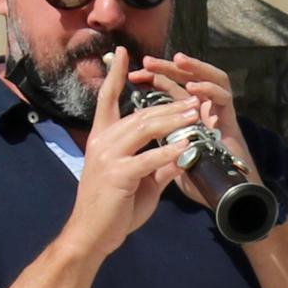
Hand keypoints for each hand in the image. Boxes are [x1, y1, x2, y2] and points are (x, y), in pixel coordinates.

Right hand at [62, 48, 195, 257]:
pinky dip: (169, 151)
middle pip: (139, 113)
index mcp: (102, 138)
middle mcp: (102, 141)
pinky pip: (148, 158)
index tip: (121, 53)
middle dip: (169, 105)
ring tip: (195, 114)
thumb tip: (181, 154)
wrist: (93, 234)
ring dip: (173, 120)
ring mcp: (108, 156)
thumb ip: (158, 165)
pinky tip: (187, 146)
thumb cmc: (114, 208)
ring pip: (144, 129)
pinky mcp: (118, 174)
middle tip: (194, 98)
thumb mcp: (140, 181)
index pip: (107, 99)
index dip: (114, 75)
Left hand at [149, 52, 258, 186]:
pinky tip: (194, 86)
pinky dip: (210, 89)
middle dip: (168, 68)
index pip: (171, 90)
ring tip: (178, 60)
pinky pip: (224, 98)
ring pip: (213, 79)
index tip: (134, 76)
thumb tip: (138, 137)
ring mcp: (220, 114)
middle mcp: (205, 111)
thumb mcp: (171, 160)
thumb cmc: (201, 182)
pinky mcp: (232, 121)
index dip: (154, 78)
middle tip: (147, 61)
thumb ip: (159, 146)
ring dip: (196, 67)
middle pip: (188, 79)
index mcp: (188, 118)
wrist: (226, 198)